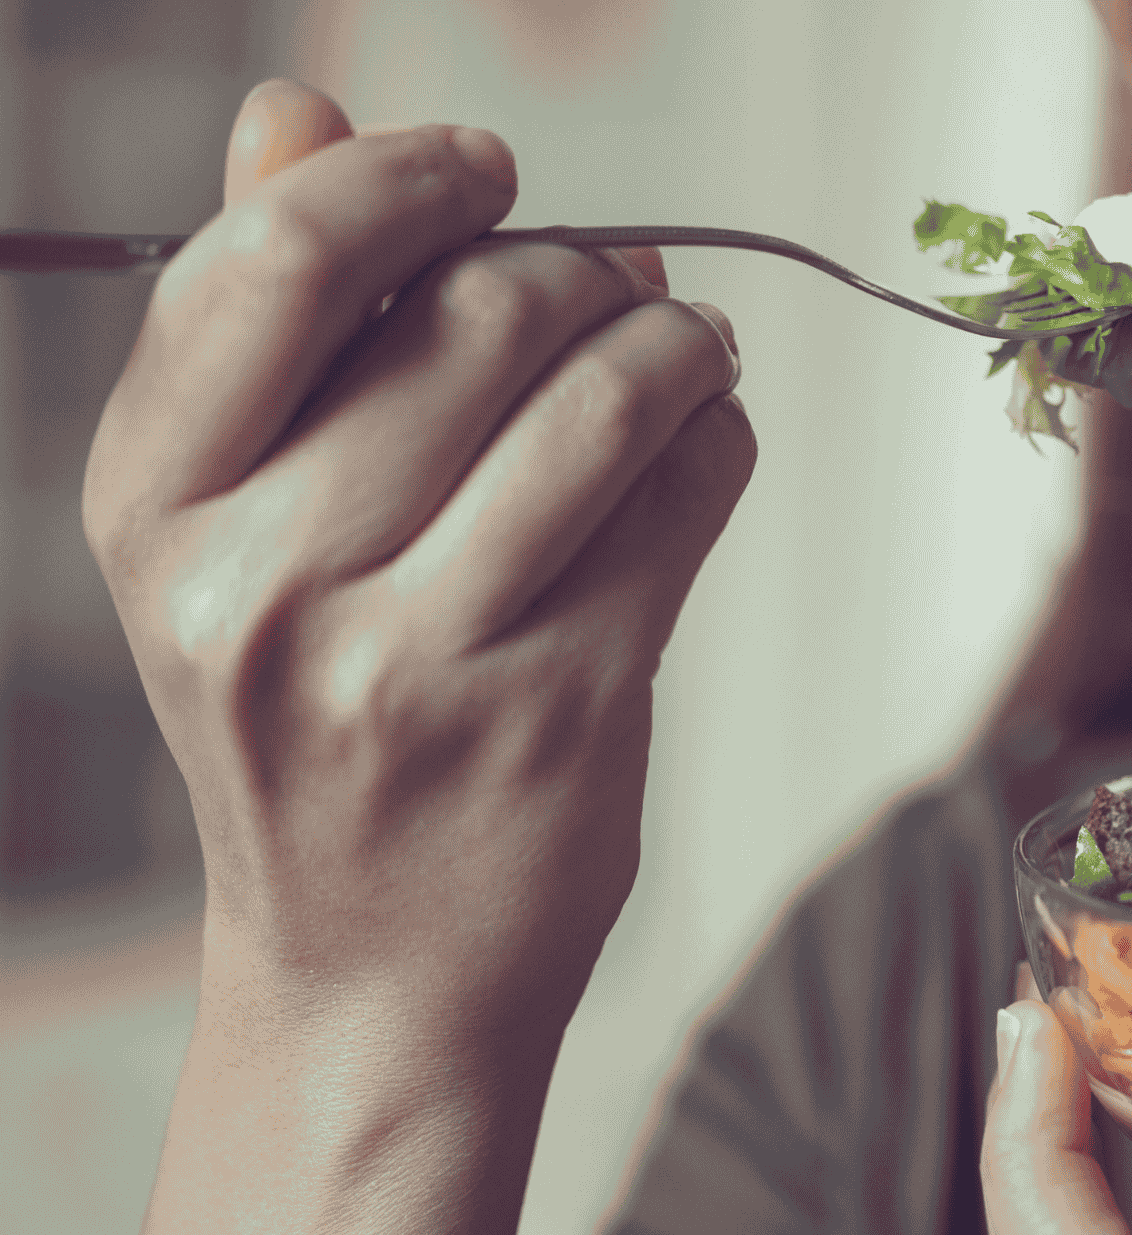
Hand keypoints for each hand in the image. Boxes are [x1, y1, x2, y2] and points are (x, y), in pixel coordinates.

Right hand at [85, 77, 751, 1033]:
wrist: (372, 968)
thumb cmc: (309, 725)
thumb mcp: (227, 535)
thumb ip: (262, 323)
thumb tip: (295, 108)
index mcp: (153, 509)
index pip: (279, 258)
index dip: (408, 176)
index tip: (484, 171)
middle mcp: (262, 584)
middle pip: (478, 312)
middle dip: (579, 272)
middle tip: (613, 294)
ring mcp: (415, 659)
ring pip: (602, 394)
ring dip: (676, 339)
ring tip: (686, 347)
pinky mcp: (562, 709)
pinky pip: (684, 498)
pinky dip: (718, 436)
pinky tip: (704, 437)